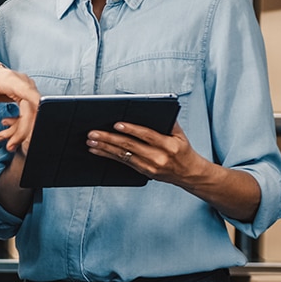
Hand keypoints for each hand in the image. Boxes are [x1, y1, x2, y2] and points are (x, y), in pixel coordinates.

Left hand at [0, 60, 40, 152]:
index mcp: (9, 80)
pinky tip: (6, 126)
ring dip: (20, 130)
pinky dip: (19, 125)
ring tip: (1, 138)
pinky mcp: (26, 97)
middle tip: (10, 145)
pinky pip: (28, 114)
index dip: (37, 106)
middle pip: (32, 110)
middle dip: (22, 131)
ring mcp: (26, 90)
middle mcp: (22, 83)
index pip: (28, 93)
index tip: (41, 121)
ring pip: (32, 114)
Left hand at [85, 120, 199, 184]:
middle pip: (130, 146)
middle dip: (109, 138)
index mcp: (168, 145)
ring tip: (91, 141)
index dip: (131, 129)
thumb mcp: (180, 135)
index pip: (147, 135)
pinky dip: (108, 155)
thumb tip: (155, 108)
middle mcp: (158, 157)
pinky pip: (123, 162)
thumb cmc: (183, 150)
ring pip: (123, 155)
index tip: (116, 124)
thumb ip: (169, 122)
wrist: (189, 174)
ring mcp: (150, 166)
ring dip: (104, 147)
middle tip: (94, 133)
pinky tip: (97, 150)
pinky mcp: (143, 172)